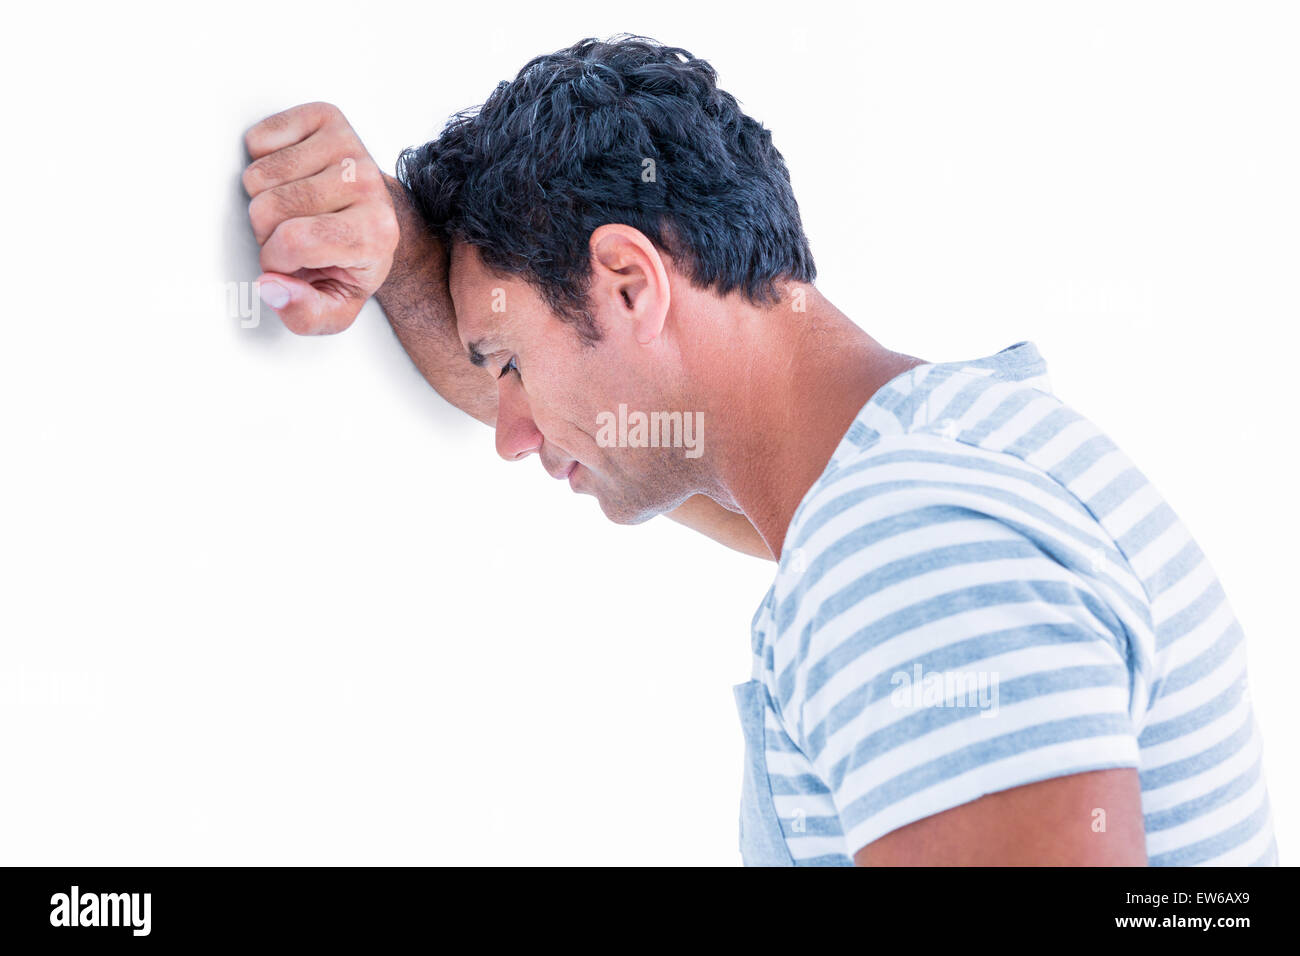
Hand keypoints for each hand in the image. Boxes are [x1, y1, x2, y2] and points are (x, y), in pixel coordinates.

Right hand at [242, 102, 399, 333]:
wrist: (377, 219)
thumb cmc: (352, 262)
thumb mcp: (335, 308)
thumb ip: (304, 315)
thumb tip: (271, 287)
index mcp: (375, 232)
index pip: (292, 241)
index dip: (274, 261)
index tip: (290, 264)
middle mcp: (366, 182)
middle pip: (267, 208)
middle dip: (267, 231)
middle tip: (296, 234)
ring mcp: (348, 145)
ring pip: (256, 175)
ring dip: (265, 198)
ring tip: (297, 210)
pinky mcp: (326, 116)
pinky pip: (258, 139)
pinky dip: (263, 161)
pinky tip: (294, 178)